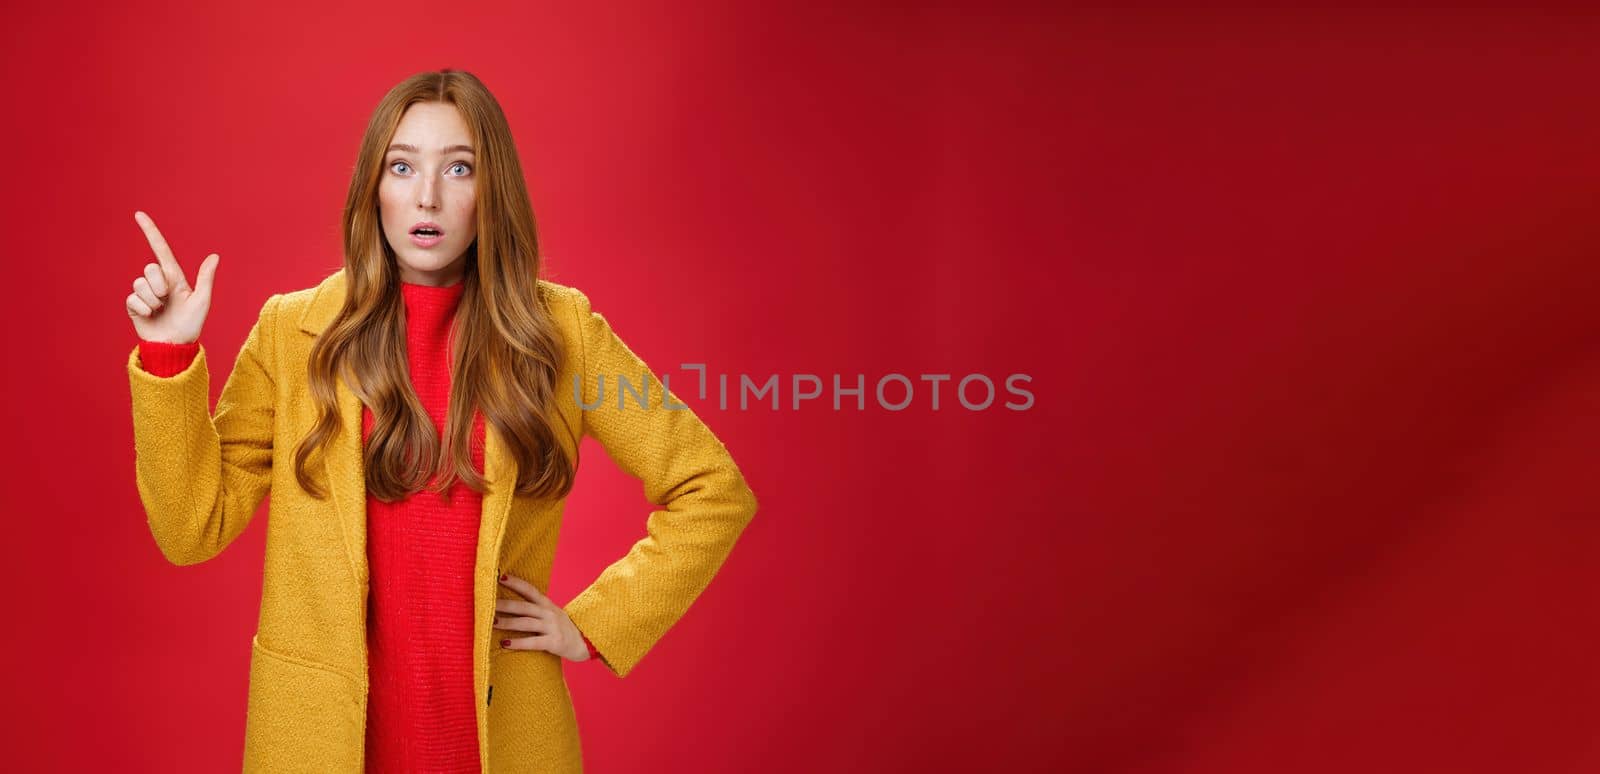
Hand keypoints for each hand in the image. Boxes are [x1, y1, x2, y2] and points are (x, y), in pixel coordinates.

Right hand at [125, 210, 219, 343]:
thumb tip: (215, 255)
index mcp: (174, 277)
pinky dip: (144, 309)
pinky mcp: (133, 305)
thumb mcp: (202, 301)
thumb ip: (205, 278)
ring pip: (140, 283)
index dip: (150, 232)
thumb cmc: (191, 324)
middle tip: (168, 301)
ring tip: (161, 310)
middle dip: (160, 285)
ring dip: (152, 299)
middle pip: (149, 268)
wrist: (174, 346)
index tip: (139, 214)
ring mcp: (144, 293)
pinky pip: (133, 299)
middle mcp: (157, 282)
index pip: (160, 249)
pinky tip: (150, 316)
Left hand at [494, 572, 591, 661]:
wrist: (585, 642)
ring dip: (507, 623)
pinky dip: (518, 642)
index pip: (530, 590)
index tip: (499, 577)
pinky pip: (533, 642)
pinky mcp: (554, 642)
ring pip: (525, 623)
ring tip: (491, 623)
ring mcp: (552, 627)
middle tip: (486, 604)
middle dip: (504, 605)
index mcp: (547, 605)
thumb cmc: (563, 629)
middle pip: (523, 606)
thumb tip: (510, 607)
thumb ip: (535, 610)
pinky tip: (505, 643)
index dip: (515, 583)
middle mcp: (549, 613)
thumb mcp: (552, 614)